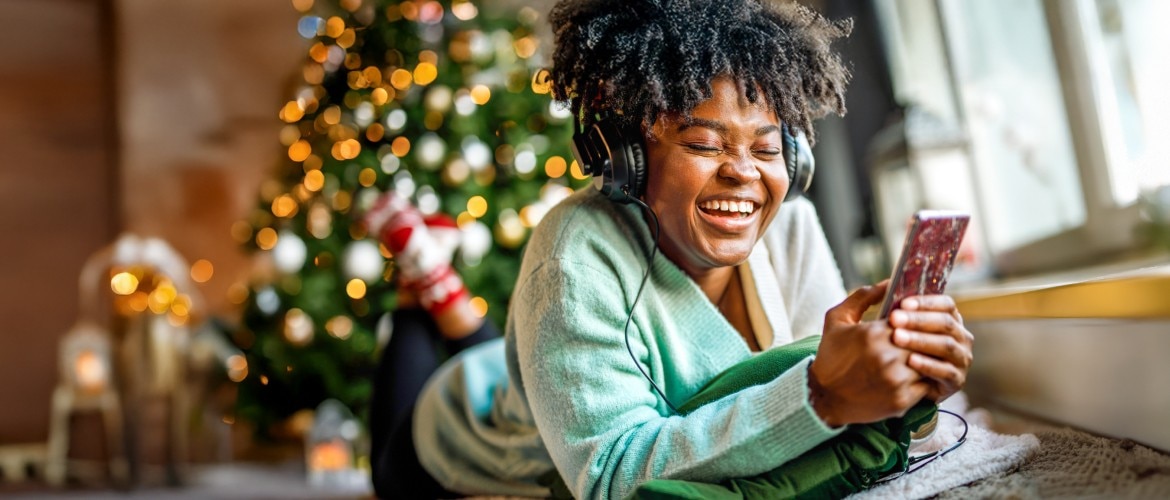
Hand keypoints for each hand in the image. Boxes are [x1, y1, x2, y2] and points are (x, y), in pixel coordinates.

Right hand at [809, 281, 930, 426]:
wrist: (823, 398)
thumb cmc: (830, 357)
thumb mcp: (837, 321)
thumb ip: (862, 297)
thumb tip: (888, 283)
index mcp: (872, 333)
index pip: (909, 319)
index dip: (911, 321)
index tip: (908, 324)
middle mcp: (886, 356)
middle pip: (922, 340)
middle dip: (922, 339)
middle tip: (918, 340)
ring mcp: (896, 379)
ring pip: (928, 362)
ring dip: (926, 360)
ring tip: (919, 357)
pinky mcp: (901, 399)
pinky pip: (927, 384)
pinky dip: (924, 380)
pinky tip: (914, 376)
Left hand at [888, 295, 973, 402]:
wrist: (900, 384)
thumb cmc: (895, 348)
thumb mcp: (890, 325)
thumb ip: (888, 304)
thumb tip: (886, 283)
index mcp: (949, 318)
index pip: (946, 304)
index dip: (926, 302)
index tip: (902, 303)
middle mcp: (960, 336)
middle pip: (945, 323)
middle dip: (918, 320)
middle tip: (894, 319)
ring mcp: (961, 358)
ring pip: (945, 345)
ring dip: (921, 340)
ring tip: (898, 338)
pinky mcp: (956, 380)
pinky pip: (945, 371)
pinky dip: (928, 365)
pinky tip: (910, 361)